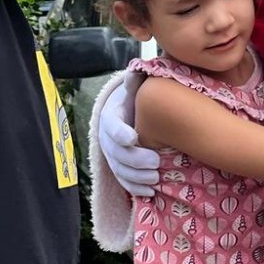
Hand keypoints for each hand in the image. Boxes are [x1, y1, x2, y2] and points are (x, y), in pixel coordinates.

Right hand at [99, 78, 159, 195]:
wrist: (129, 114)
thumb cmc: (136, 100)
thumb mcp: (134, 89)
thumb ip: (136, 82)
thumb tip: (136, 71)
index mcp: (111, 117)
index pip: (112, 127)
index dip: (120, 133)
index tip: (133, 138)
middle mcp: (107, 139)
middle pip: (116, 154)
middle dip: (135, 160)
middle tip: (156, 162)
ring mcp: (112, 156)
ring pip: (120, 171)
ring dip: (137, 177)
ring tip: (156, 179)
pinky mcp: (119, 169)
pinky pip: (124, 182)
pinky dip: (136, 189)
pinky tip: (151, 192)